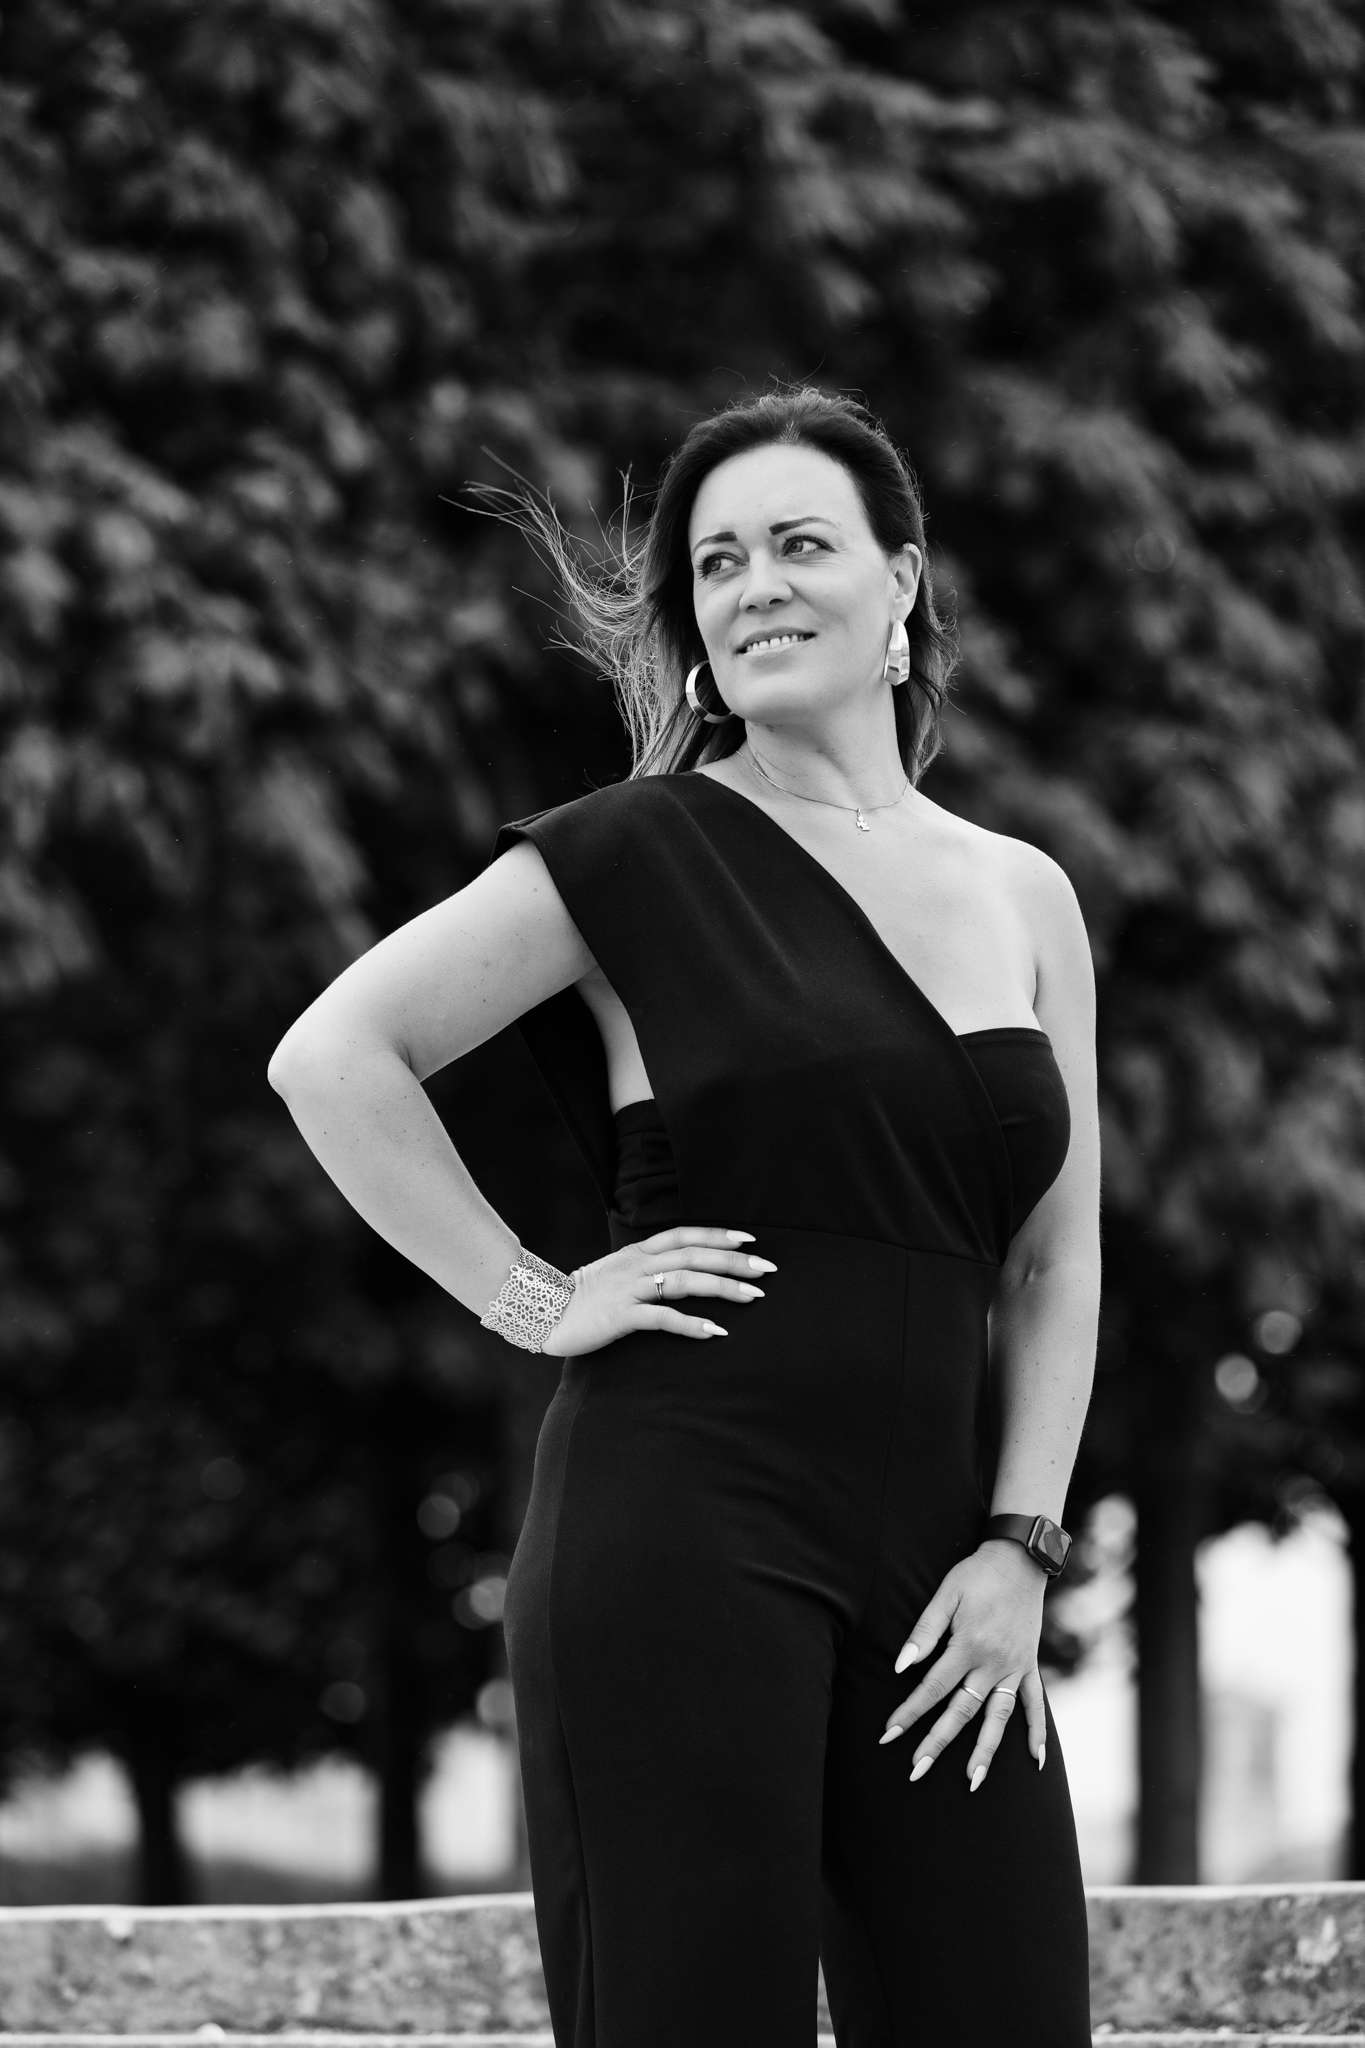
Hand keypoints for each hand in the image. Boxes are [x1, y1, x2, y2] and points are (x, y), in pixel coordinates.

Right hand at [540, 1225, 775, 1355]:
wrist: (543, 1312)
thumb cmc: (584, 1296)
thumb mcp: (617, 1272)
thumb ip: (647, 1267)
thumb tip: (682, 1269)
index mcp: (637, 1252)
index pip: (685, 1235)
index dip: (718, 1234)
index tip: (750, 1238)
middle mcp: (637, 1265)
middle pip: (693, 1255)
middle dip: (733, 1260)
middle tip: (767, 1269)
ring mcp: (630, 1289)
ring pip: (685, 1281)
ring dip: (722, 1287)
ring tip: (752, 1297)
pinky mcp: (622, 1316)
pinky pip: (663, 1318)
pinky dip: (691, 1323)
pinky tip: (714, 1331)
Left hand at [879, 1541, 1048, 1788]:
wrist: (1020, 1560)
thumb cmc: (976, 1575)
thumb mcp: (946, 1594)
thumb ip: (924, 1631)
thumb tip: (901, 1666)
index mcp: (968, 1646)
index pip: (933, 1688)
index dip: (909, 1712)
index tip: (889, 1735)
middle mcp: (993, 1664)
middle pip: (962, 1712)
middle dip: (938, 1743)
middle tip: (916, 1771)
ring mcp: (1015, 1668)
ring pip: (998, 1718)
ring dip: (986, 1751)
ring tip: (972, 1781)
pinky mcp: (1029, 1666)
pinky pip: (1035, 1704)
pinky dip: (1037, 1732)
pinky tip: (1036, 1762)